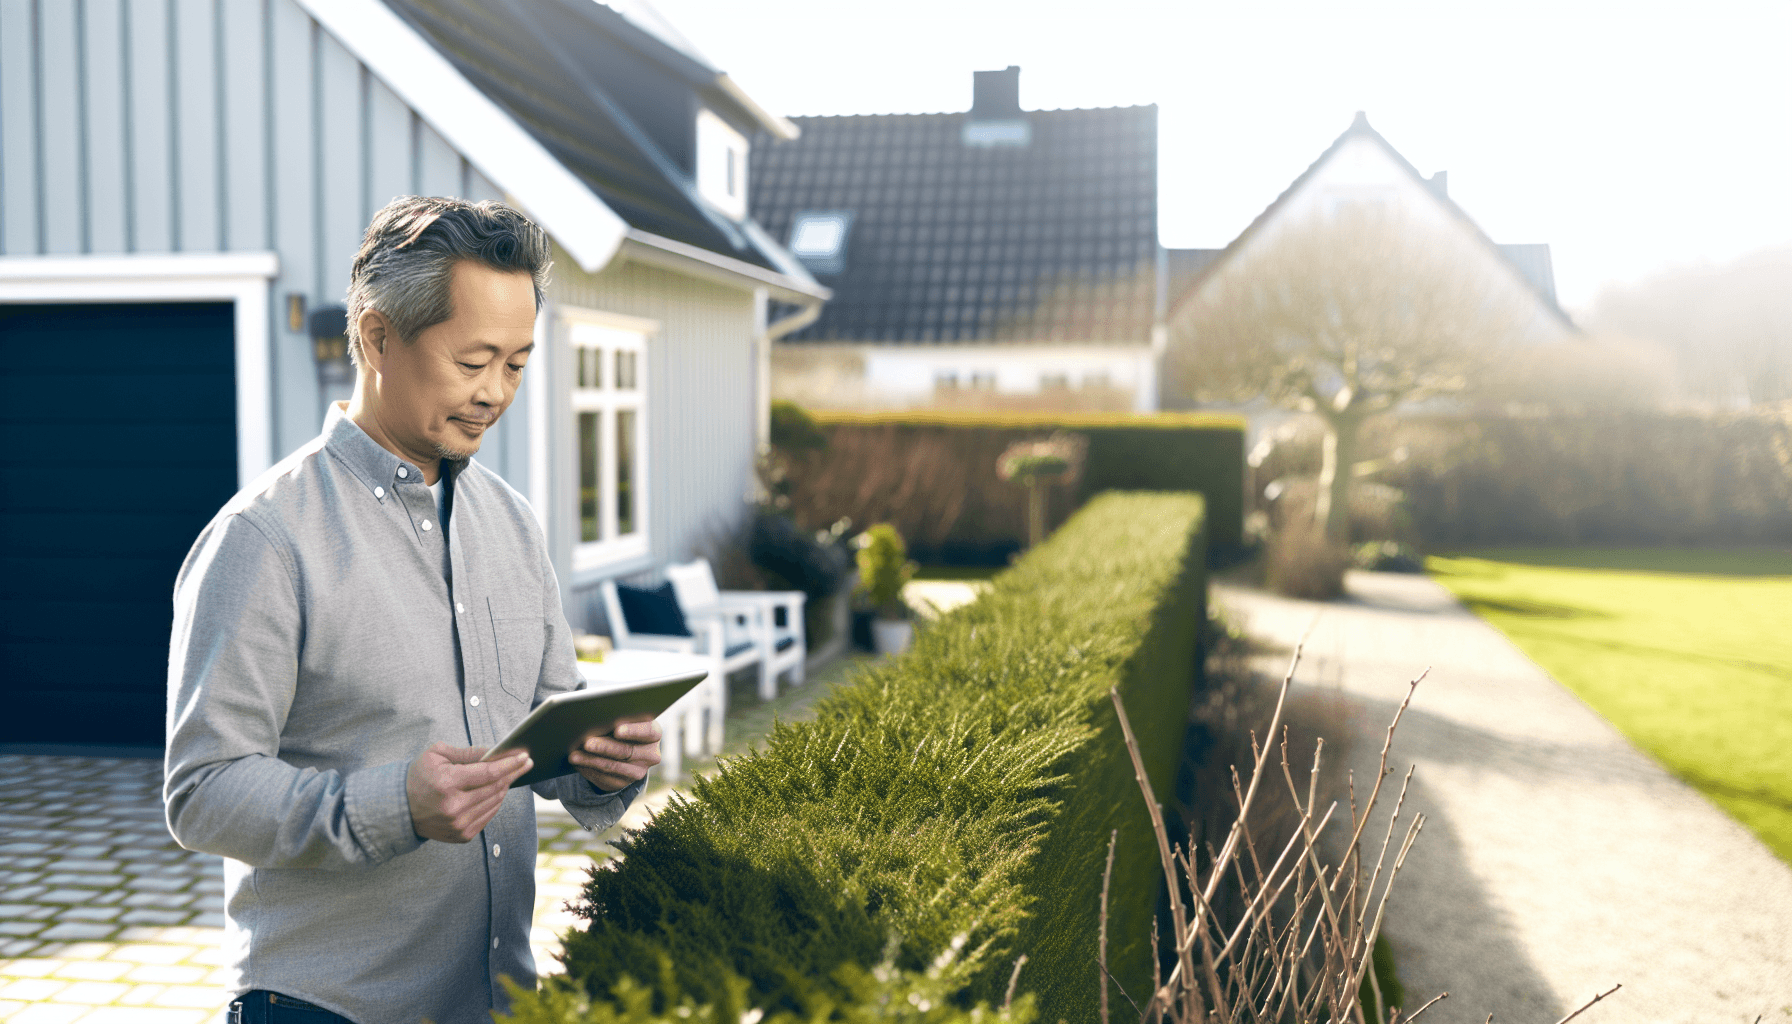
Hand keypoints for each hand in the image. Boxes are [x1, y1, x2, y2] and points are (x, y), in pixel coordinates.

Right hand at [406, 742, 531, 842]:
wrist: (402, 809)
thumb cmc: (420, 777)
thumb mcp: (437, 755)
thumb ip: (467, 752)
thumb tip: (495, 752)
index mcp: (447, 783)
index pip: (488, 773)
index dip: (510, 764)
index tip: (525, 757)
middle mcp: (454, 806)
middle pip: (495, 787)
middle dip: (513, 773)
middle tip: (525, 763)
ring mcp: (459, 824)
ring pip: (495, 802)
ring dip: (505, 787)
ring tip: (509, 775)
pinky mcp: (463, 836)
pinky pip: (489, 816)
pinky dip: (495, 802)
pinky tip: (495, 791)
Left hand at [571, 717, 661, 792]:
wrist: (624, 748)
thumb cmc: (622, 725)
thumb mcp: (626, 719)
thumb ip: (617, 718)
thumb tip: (597, 718)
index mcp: (654, 734)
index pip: (648, 732)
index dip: (633, 731)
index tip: (618, 730)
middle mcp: (650, 755)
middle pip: (626, 751)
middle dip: (604, 747)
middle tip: (587, 743)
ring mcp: (638, 771)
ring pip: (613, 766)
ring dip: (591, 760)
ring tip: (575, 755)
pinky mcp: (624, 783)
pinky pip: (604, 778)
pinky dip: (588, 769)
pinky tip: (577, 763)